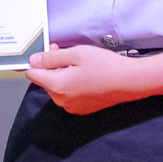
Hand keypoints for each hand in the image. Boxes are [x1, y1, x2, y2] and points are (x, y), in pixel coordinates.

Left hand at [24, 44, 149, 114]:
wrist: (129, 82)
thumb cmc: (105, 65)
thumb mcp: (76, 54)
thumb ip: (51, 58)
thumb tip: (33, 61)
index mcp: (57, 86)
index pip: (33, 74)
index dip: (40, 61)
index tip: (53, 52)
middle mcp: (61, 101)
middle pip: (45, 80)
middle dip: (53, 67)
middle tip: (69, 54)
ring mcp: (71, 107)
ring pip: (57, 87)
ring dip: (63, 75)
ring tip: (80, 65)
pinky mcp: (81, 109)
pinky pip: (68, 95)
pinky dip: (72, 85)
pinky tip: (86, 76)